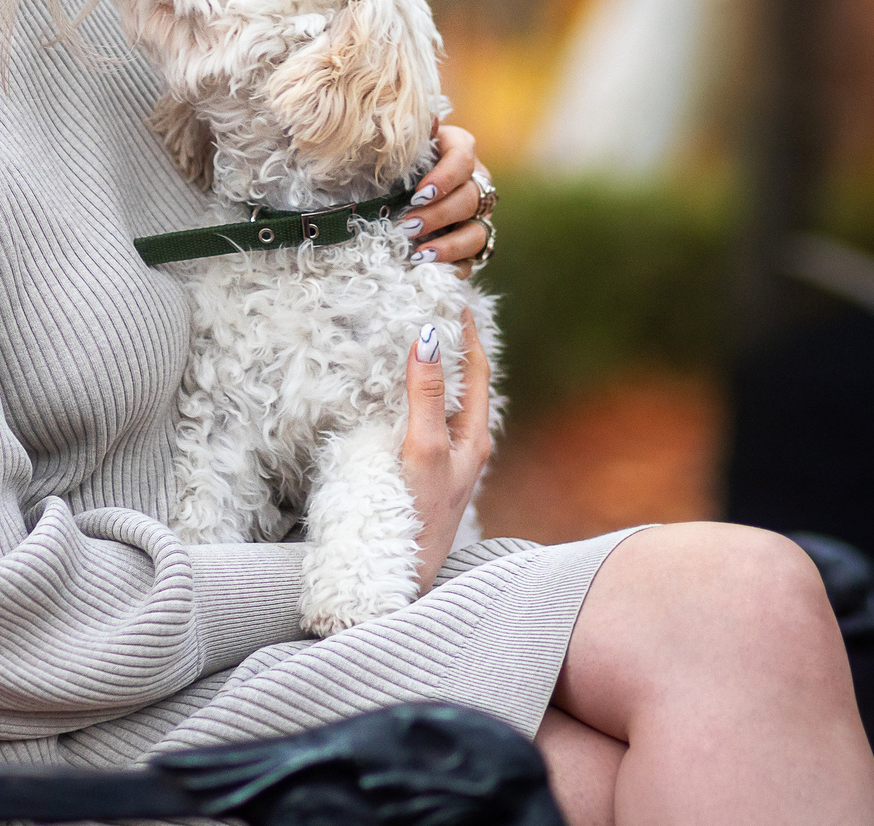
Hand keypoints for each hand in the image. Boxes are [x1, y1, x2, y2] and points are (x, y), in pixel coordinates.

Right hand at [401, 312, 494, 592]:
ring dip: (432, 370)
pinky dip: (414, 396)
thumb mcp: (423, 448)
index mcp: (475, 436)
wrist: (406, 575)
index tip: (455, 297)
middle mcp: (465, 445)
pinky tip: (396, 393)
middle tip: (433, 308)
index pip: (477, 370)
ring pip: (444, 402)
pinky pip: (424, 421)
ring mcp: (445, 459)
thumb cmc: (422, 515)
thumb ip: (425, 395)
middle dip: (450, 345)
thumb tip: (428, 338)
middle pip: (463, 382)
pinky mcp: (424, 472)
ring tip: (416, 338)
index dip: (467, 333)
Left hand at [402, 122, 492, 278]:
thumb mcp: (401, 144)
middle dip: (438, 215)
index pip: (462, 159)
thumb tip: (427, 120)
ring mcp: (477, 215)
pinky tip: (432, 271)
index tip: (418, 194)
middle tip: (407, 225)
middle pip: (469, 199)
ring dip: (450, 246)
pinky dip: (455, 267)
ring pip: (478, 233)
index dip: (443, 179)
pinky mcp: (472, 244)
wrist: (394, 183)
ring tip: (420, 255)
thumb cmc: (396, 159)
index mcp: (459, 149)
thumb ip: (411, 136)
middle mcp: (475, 181)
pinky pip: (473, 260)